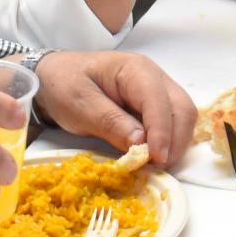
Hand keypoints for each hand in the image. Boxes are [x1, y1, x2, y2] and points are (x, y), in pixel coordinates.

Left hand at [36, 51, 197, 169]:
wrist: (54, 77)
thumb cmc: (64, 86)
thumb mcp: (80, 105)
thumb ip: (110, 123)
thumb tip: (141, 144)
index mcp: (135, 70)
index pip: (159, 101)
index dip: (161, 131)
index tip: (156, 159)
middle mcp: (154, 76)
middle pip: (182, 107)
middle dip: (175, 139)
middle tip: (158, 166)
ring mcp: (157, 90)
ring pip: (182, 116)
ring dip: (175, 142)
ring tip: (155, 163)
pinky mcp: (153, 104)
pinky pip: (171, 122)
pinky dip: (168, 141)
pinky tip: (152, 155)